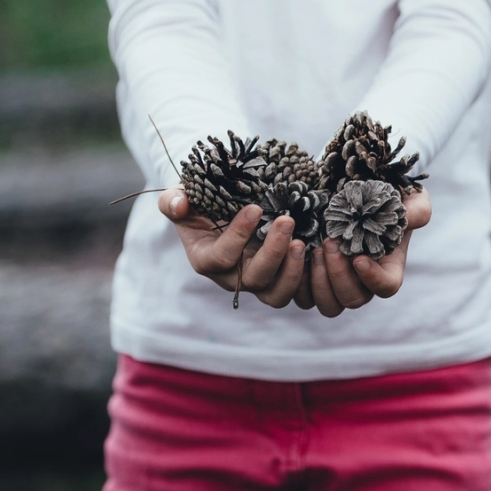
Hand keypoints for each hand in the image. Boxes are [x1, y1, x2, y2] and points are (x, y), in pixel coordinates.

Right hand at [158, 187, 308, 307]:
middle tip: (286, 220)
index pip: (221, 257)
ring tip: (301, 241)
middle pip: (253, 279)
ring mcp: (257, 282)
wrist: (222, 209)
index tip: (254, 208)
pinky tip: (316, 250)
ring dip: (291, 270)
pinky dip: (306, 276)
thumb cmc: (199, 203)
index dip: (237, 235)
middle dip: (272, 252)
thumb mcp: (181, 196)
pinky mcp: (278, 280)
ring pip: (276, 294)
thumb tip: (179, 204)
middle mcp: (232, 277)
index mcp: (205, 259)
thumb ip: (173, 201)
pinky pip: (295, 291)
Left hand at [305, 188, 431, 316]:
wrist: (351, 198)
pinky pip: (303, 297)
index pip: (386, 287)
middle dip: (339, 275)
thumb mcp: (407, 199)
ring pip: (329, 305)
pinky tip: (297, 253)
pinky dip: (298, 280)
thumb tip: (411, 218)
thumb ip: (416, 209)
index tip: (359, 258)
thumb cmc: (383, 200)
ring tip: (315, 248)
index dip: (373, 279)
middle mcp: (362, 283)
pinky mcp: (311, 282)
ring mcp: (336, 286)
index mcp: (387, 268)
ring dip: (320, 280)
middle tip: (330, 243)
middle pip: (353, 300)